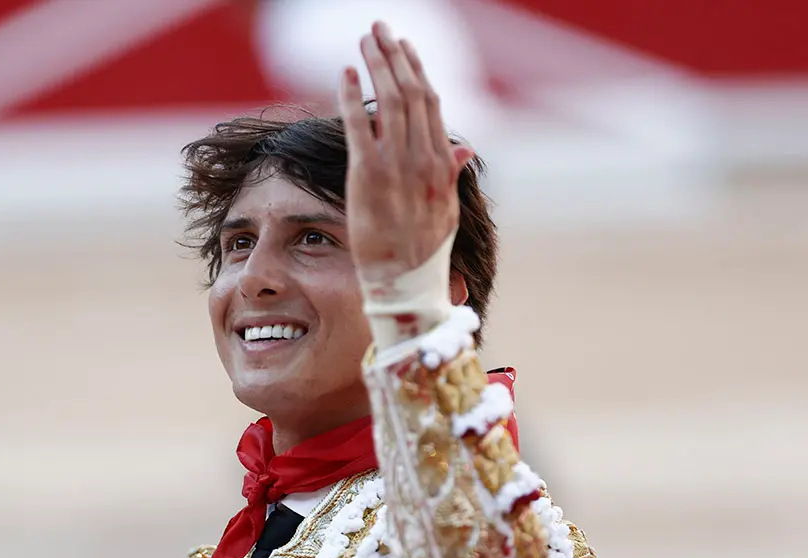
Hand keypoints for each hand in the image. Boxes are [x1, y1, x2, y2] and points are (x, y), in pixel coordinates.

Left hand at [339, 22, 475, 285]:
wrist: (403, 279)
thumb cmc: (422, 250)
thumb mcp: (447, 211)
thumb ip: (452, 174)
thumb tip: (464, 147)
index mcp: (441, 163)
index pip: (431, 104)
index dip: (416, 71)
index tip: (404, 48)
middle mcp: (422, 158)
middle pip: (410, 92)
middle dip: (394, 56)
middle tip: (380, 28)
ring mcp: (395, 165)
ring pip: (388, 100)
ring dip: (376, 64)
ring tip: (365, 39)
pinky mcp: (367, 175)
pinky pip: (358, 126)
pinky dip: (351, 96)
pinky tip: (343, 72)